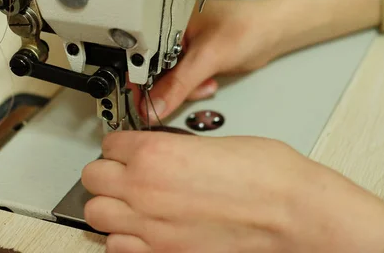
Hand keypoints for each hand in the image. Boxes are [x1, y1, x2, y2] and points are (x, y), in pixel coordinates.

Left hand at [82, 132, 383, 252]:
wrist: (291, 211)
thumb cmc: (266, 174)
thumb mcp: (212, 142)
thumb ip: (173, 148)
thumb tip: (160, 153)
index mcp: (157, 153)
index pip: (110, 144)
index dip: (121, 146)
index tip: (127, 150)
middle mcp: (145, 190)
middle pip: (92, 178)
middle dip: (108, 173)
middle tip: (125, 173)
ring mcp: (151, 227)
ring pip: (97, 214)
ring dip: (111, 205)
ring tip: (131, 202)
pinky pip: (117, 248)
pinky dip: (124, 238)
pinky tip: (143, 230)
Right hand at [141, 0, 278, 119]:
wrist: (271, 32)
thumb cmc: (246, 28)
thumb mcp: (209, 57)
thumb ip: (179, 83)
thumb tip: (154, 105)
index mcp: (165, 21)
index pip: (140, 56)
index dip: (140, 82)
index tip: (146, 104)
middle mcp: (169, 34)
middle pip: (151, 72)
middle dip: (169, 88)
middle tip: (187, 92)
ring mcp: (180, 47)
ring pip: (167, 80)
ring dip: (186, 90)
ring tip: (205, 82)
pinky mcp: (191, 60)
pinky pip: (181, 82)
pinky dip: (193, 88)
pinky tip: (208, 81)